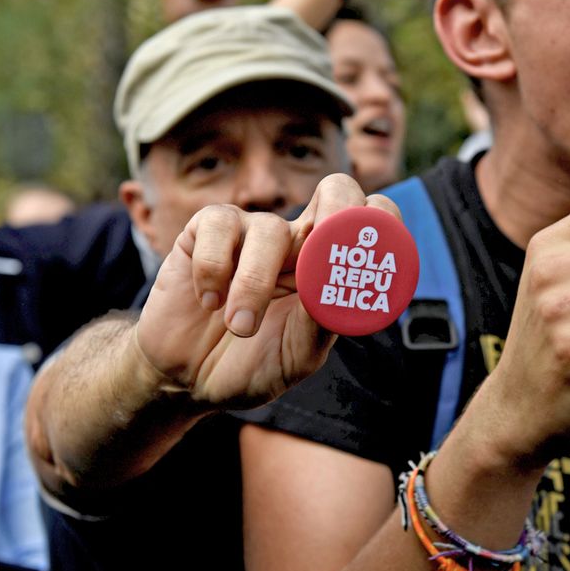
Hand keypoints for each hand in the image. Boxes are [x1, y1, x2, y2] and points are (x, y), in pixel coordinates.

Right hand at [135, 172, 400, 409]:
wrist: (188, 380)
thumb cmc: (251, 366)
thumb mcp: (294, 359)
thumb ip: (318, 326)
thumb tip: (333, 293)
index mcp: (329, 269)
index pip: (371, 222)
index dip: (381, 224)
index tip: (372, 255)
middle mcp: (298, 241)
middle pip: (337, 190)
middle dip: (341, 211)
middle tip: (325, 254)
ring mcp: (251, 233)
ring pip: (270, 229)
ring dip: (255, 283)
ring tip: (240, 327)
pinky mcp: (204, 233)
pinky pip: (218, 225)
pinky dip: (213, 268)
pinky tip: (208, 302)